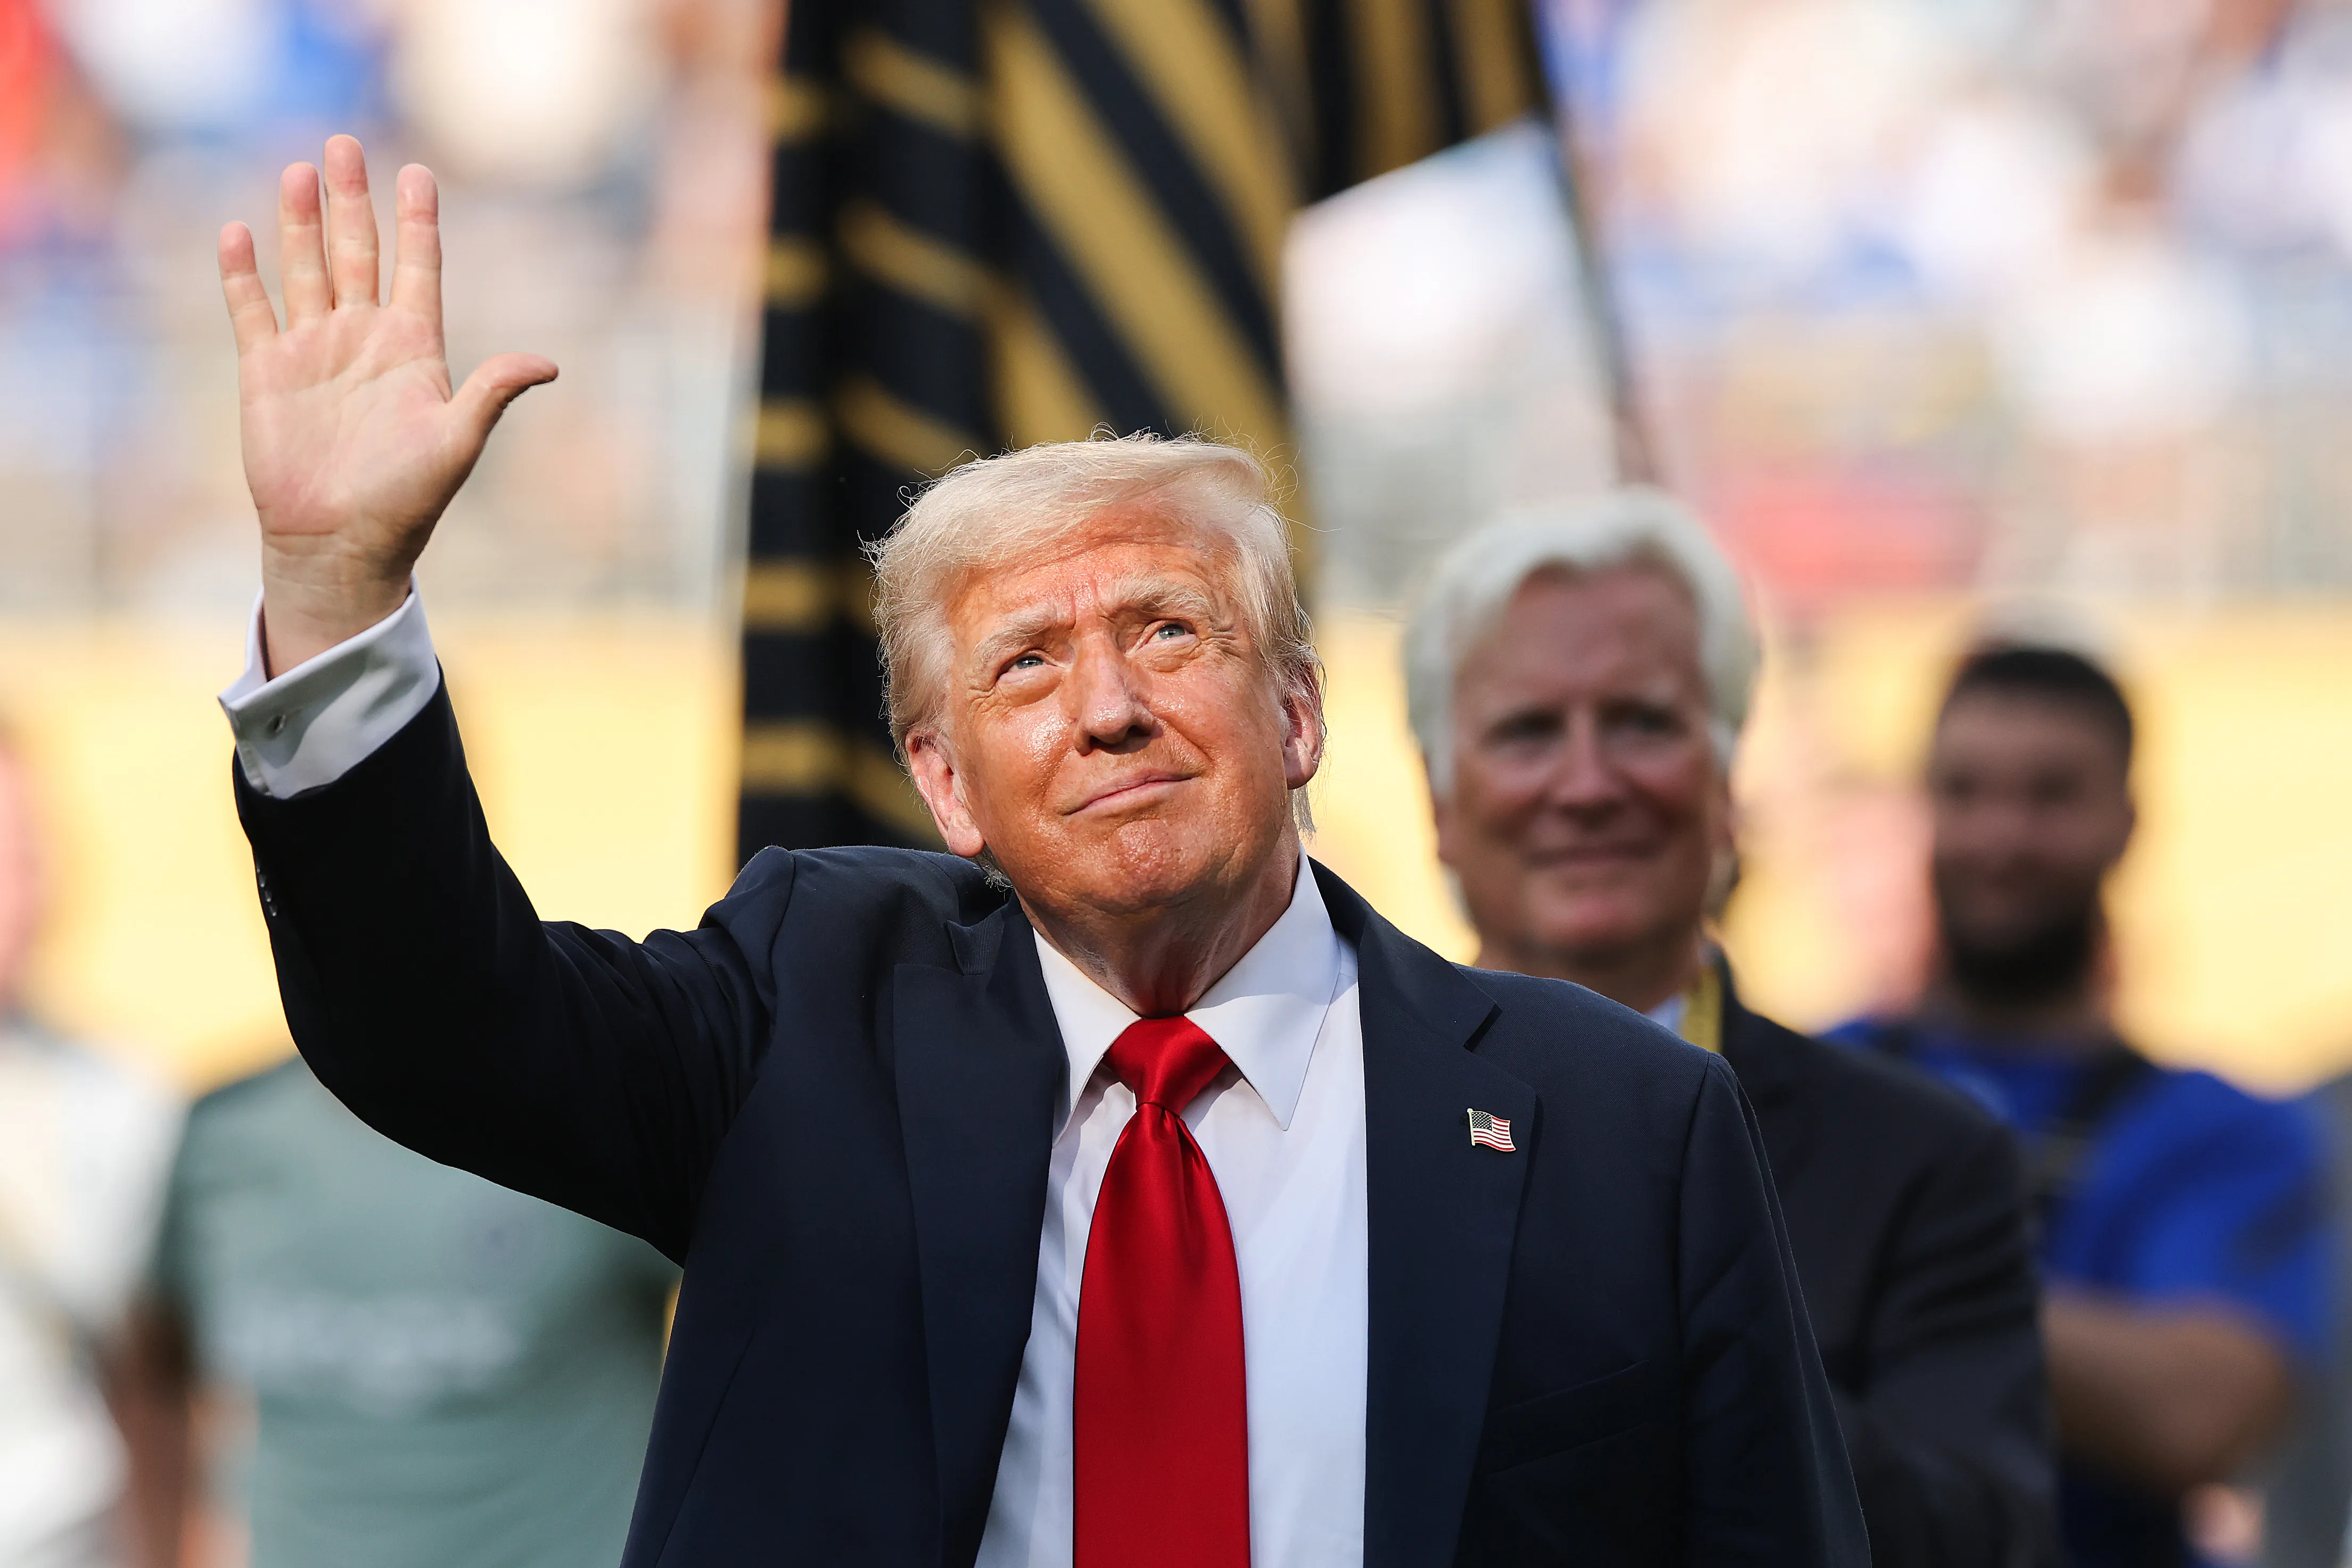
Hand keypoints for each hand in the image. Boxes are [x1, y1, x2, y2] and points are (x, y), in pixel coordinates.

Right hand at [219, 135, 556, 672]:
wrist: (342, 542)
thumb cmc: (407, 499)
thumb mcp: (457, 441)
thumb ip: (493, 392)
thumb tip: (548, 364)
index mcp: (413, 348)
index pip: (418, 268)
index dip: (418, 222)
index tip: (417, 173)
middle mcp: (364, 339)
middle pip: (360, 253)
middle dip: (353, 201)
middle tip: (344, 144)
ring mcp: (314, 352)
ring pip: (308, 269)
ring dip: (302, 222)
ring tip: (299, 170)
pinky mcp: (268, 372)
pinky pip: (254, 310)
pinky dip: (245, 274)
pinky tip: (240, 231)